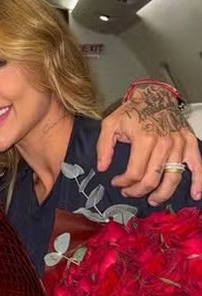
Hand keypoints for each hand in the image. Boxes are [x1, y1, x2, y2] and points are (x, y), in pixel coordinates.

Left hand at [97, 84, 201, 203]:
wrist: (155, 95)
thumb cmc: (132, 111)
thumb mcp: (110, 124)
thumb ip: (104, 147)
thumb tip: (102, 168)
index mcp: (144, 139)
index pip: (135, 173)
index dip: (124, 182)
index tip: (117, 183)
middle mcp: (164, 144)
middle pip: (153, 179)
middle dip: (139, 191)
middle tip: (130, 193)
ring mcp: (180, 144)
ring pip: (173, 177)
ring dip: (162, 193)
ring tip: (153, 199)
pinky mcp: (190, 143)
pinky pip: (198, 166)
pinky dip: (198, 182)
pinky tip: (194, 194)